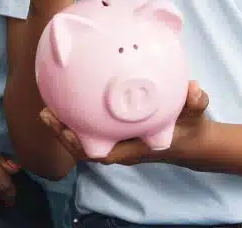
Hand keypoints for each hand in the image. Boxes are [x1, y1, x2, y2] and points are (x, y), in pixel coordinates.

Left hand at [39, 81, 211, 166]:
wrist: (193, 140)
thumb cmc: (190, 126)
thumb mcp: (196, 113)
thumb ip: (196, 102)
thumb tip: (195, 89)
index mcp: (134, 148)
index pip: (100, 153)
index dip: (80, 144)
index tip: (64, 130)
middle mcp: (121, 147)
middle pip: (84, 147)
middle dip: (63, 133)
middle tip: (46, 113)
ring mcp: (118, 141)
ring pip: (85, 138)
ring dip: (66, 125)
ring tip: (48, 106)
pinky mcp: (117, 132)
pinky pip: (93, 126)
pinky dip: (80, 115)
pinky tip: (72, 95)